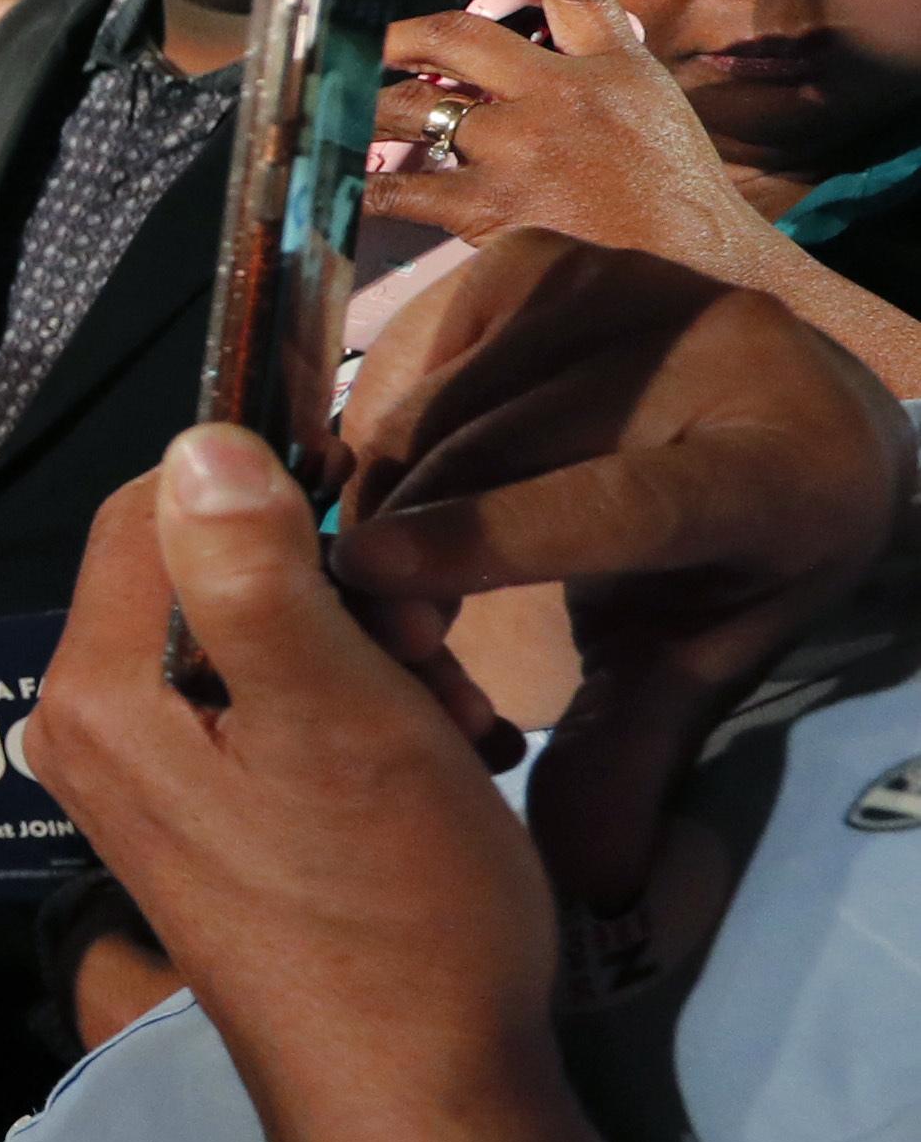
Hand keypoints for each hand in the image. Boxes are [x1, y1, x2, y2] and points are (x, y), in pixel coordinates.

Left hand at [28, 427, 564, 1141]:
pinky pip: (268, 710)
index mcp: (96, 690)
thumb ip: (253, 572)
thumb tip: (199, 441)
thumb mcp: (337, 710)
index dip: (268, 485)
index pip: (150, 507)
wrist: (421, 1085)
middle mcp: (88, 727)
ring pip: (256, 639)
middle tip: (433, 649)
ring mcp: (141, 778)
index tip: (377, 527)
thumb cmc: (390, 901)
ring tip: (447, 715)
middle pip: (206, 572)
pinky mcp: (199, 817)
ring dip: (367, 649)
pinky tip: (432, 751)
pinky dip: (358, 708)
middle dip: (336, 586)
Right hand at [336, 232, 906, 907]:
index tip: (370, 575)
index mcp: (775, 471)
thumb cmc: (734, 562)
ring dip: (377, 496)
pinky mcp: (540, 258)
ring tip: (370, 575)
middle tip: (359, 636)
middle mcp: (713, 349)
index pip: (625, 502)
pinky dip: (380, 430)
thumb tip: (583, 883)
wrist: (783, 414)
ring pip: (439, 405)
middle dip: (404, 547)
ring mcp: (623, 285)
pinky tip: (392, 486)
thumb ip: (632, 751)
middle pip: (500, 456)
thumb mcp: (702, 657)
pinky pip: (412, 357)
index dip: (496, 538)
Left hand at [369, 0, 778, 264]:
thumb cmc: (671, 192)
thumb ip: (604, 49)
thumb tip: (568, 1)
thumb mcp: (651, 102)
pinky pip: (401, 189)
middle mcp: (558, 99)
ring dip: (366, 110)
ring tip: (333, 111)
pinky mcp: (490, 210)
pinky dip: (359, 183)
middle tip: (360, 41)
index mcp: (607, 69)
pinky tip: (328, 179)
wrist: (690, 276)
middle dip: (396, 37)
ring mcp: (519, 153)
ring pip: (411, 112)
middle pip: (455, 40)